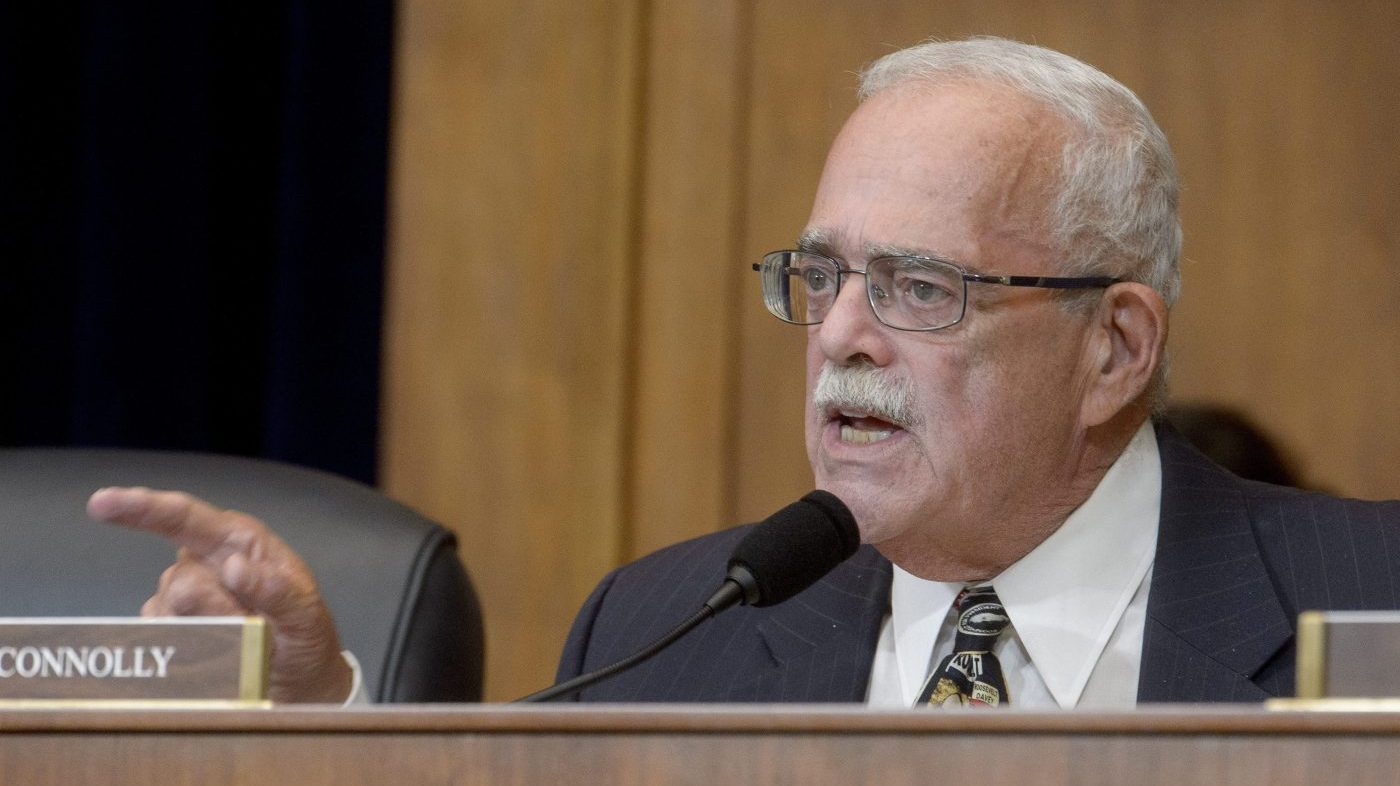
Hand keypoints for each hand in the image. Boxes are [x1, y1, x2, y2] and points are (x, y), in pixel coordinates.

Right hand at [87, 487, 352, 703]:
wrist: (296, 678)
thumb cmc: (305, 636)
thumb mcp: (305, 614)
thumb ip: (277, 591)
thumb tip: (234, 567)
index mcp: (239, 540)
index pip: (184, 517)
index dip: (141, 507)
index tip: (101, 503)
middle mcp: (204, 560)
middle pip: (179, 585)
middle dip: (213, 613)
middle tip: (252, 627)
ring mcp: (182, 595)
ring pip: (168, 617)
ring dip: (208, 635)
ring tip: (245, 639)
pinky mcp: (169, 626)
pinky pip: (162, 640)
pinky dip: (190, 650)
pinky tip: (218, 651)